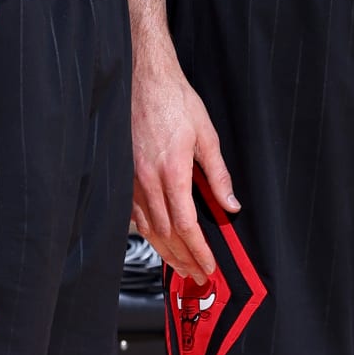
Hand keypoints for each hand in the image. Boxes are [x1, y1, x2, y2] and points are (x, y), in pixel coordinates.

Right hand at [129, 47, 237, 287]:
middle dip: (184, 258)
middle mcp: (147, 180)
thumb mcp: (206, 135)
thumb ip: (218, 175)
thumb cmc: (174, 100)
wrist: (142, 78)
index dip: (198, 250)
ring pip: (148, 227)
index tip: (209, 266)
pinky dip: (148, 232)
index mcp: (171, 172)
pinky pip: (133, 214)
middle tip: (198, 276)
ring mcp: (131, 179)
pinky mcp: (123, 174)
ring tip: (180, 266)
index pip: (186, 225)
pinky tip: (157, 240)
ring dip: (165, 251)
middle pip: (166, 233)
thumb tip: (231, 205)